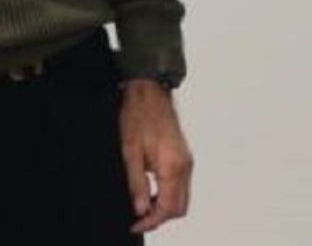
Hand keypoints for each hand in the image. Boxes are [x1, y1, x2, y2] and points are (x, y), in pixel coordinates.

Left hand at [120, 79, 193, 232]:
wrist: (150, 94)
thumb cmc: (138, 117)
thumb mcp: (130, 151)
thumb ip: (137, 183)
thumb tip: (139, 208)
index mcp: (173, 167)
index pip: (168, 207)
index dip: (152, 221)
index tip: (136, 225)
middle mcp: (185, 168)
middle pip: (179, 207)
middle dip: (160, 217)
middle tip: (138, 218)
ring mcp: (187, 162)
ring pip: (182, 198)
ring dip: (164, 207)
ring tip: (141, 206)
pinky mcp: (184, 158)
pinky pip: (181, 185)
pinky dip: (168, 194)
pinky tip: (151, 191)